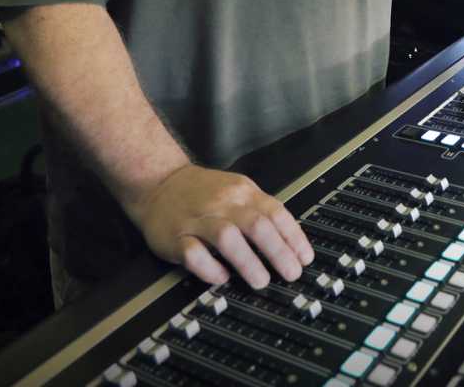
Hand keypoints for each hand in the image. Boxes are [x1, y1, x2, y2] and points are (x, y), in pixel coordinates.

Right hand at [127, 163, 314, 288]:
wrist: (159, 183)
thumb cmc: (202, 192)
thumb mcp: (237, 190)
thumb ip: (260, 210)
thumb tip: (290, 241)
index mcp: (242, 192)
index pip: (275, 213)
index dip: (293, 237)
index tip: (304, 258)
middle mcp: (222, 203)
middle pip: (256, 225)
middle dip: (278, 252)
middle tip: (290, 273)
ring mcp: (198, 220)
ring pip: (227, 238)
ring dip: (248, 262)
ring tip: (261, 280)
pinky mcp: (175, 237)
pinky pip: (194, 254)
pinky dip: (210, 268)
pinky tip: (221, 277)